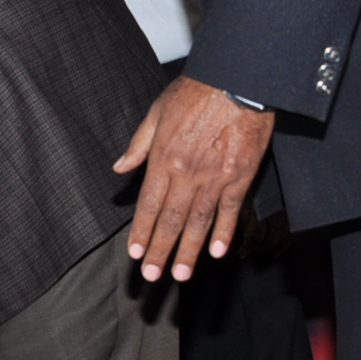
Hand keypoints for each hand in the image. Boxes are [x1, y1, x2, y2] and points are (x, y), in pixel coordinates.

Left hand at [113, 75, 275, 281]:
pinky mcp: (240, 178)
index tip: (136, 254)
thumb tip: (120, 167)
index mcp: (164, 158)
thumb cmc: (195, 93)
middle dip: (161, 251)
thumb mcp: (156, 113)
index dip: (142, 231)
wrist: (236, 83)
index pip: (149, 204)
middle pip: (171, 220)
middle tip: (153, 277)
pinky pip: (229, 211)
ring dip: (189, 251)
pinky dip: (222, 233)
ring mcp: (215, 178)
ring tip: (181, 274)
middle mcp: (187, 173)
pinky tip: (215, 252)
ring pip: (198, 222)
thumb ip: (139, 145)